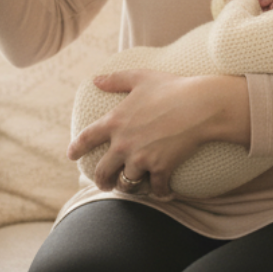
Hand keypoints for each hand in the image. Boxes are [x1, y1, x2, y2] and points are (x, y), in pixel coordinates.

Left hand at [68, 70, 250, 199]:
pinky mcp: (161, 168)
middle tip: (104, 185)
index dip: (75, 149)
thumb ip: (116, 79)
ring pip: (126, 184)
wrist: (201, 105)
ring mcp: (141, 158)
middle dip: (101, 181)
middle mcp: (123, 143)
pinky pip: (155, 189)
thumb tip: (96, 79)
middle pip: (102, 171)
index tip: (71, 156)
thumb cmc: (172, 87)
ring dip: (128, 188)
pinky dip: (160, 194)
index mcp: (115, 121)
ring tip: (133, 188)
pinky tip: (165, 193)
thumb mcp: (140, 78)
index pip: (86, 138)